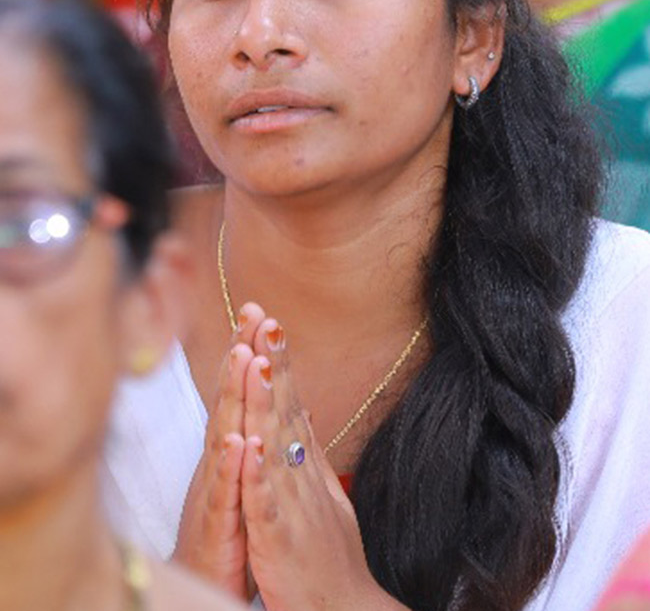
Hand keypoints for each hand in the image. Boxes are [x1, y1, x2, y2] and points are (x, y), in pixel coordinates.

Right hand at [172, 304, 265, 598]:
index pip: (241, 392)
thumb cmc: (226, 532)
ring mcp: (216, 492)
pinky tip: (242, 444)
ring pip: (225, 438)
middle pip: (230, 401)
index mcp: (231, 449)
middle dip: (240, 355)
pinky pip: (226, 497)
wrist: (205, 590)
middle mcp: (219, 463)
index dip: (251, 352)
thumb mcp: (242, 477)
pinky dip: (233, 469)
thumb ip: (252, 438)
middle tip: (253, 313)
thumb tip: (270, 403)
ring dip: (234, 398)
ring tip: (245, 358)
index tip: (263, 312)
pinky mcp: (217, 529)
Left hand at [237, 312, 403, 610]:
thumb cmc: (328, 553)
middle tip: (267, 320)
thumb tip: (301, 411)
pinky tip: (251, 448)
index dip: (279, 362)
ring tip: (257, 363)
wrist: (344, 610)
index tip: (269, 321)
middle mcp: (300, 476)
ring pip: (275, 447)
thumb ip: (309, 451)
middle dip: (274, 365)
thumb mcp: (320, 492)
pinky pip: (265, 505)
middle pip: (285, 412)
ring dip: (267, 404)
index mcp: (304, 466)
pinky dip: (258, 475)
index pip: (291, 403)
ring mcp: (292, 506)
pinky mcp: (280, 540)